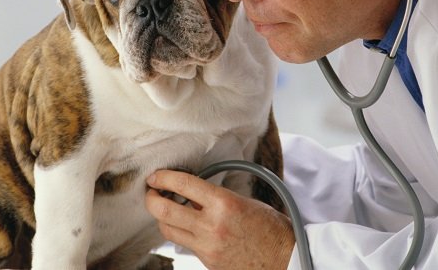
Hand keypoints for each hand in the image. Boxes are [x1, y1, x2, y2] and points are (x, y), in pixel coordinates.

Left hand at [145, 170, 294, 269]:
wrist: (285, 260)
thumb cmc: (273, 230)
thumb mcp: (245, 203)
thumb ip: (217, 198)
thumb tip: (194, 194)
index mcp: (224, 204)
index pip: (183, 184)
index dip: (163, 177)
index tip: (155, 176)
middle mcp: (212, 225)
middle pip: (164, 210)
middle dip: (151, 198)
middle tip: (151, 192)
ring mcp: (207, 246)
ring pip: (168, 229)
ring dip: (163, 217)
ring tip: (166, 208)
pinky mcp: (207, 261)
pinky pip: (184, 244)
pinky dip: (181, 232)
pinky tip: (187, 225)